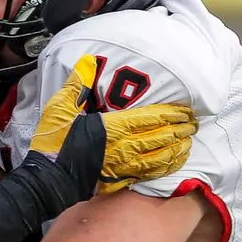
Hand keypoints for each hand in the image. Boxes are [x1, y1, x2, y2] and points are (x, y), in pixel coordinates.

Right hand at [30, 54, 196, 192]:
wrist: (47, 179)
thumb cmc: (53, 143)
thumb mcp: (59, 109)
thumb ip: (76, 85)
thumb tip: (87, 63)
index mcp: (112, 126)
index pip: (150, 118)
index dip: (171, 114)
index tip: (185, 110)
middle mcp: (123, 146)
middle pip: (161, 136)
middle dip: (180, 129)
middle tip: (194, 123)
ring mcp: (124, 164)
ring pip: (160, 155)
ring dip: (178, 148)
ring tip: (189, 141)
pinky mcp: (121, 178)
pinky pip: (151, 172)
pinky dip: (167, 166)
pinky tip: (175, 162)